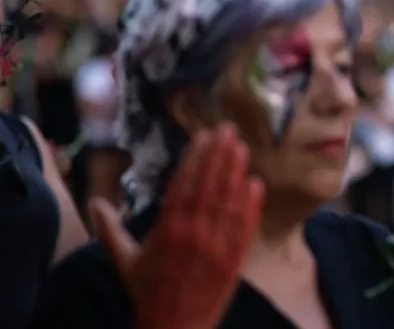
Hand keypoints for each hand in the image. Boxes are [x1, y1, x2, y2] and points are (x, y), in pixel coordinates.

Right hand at [89, 123, 263, 328]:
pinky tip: (256, 184)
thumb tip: (94, 201)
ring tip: (241, 147)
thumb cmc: (147, 292)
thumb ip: (110, 228)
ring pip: (228, 201)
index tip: (202, 135)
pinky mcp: (234, 258)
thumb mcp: (124, 260)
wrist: (174, 327)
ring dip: (236, 172)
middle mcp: (192, 232)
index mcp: (166, 229)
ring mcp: (216, 245)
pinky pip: (244, 227)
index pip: (183, 184)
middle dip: (218, 154)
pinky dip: (251, 205)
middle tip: (228, 128)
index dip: (194, 158)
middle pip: (208, 185)